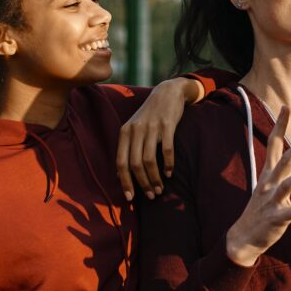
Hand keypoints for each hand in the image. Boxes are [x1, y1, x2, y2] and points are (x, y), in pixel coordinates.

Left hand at [116, 77, 203, 200]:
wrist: (167, 92)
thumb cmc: (150, 115)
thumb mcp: (134, 128)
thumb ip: (128, 148)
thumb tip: (121, 175)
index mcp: (125, 132)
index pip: (121, 162)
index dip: (125, 182)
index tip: (130, 197)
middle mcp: (135, 130)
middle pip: (135, 164)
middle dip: (142, 184)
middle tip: (150, 195)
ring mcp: (151, 127)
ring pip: (149, 161)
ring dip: (155, 178)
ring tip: (159, 188)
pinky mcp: (167, 125)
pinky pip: (166, 150)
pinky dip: (168, 165)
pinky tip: (170, 173)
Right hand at [226, 108, 290, 266]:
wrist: (243, 237)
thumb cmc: (260, 209)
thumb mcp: (267, 186)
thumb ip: (283, 171)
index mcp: (268, 174)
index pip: (274, 145)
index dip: (280, 126)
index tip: (285, 108)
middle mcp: (269, 184)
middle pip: (284, 161)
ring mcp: (272, 201)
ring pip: (287, 185)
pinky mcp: (277, 218)